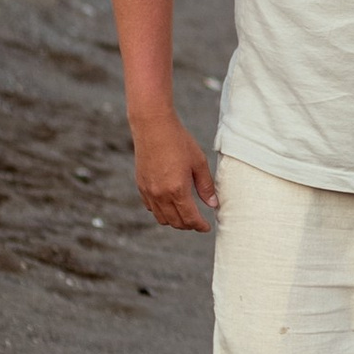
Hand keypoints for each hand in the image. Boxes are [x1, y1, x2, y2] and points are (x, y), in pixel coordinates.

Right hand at [132, 112, 216, 231]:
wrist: (153, 126)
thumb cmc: (179, 141)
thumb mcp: (199, 162)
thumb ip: (206, 186)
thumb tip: (213, 204)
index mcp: (178, 189)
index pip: (190, 218)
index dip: (200, 226)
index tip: (206, 227)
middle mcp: (161, 194)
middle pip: (175, 222)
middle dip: (188, 225)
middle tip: (198, 223)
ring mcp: (148, 191)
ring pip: (161, 218)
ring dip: (174, 221)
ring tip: (185, 215)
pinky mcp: (141, 185)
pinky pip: (151, 207)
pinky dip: (161, 211)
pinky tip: (169, 204)